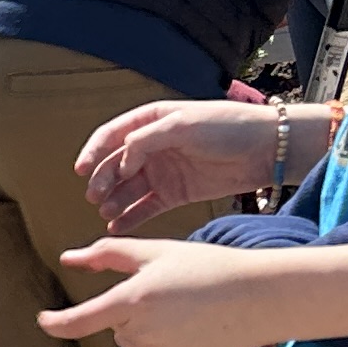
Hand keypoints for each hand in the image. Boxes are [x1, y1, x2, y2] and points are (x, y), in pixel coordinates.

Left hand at [38, 233, 288, 346]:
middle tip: (171, 293)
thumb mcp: (155, 252)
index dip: (56, 323)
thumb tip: (67, 259)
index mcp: (133, 301)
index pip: (80, 321)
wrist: (257, 298)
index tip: (42, 320)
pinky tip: (189, 331)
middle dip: (132, 310)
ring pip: (131, 345)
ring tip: (184, 312)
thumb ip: (106, 254)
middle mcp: (141, 334)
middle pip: (115, 326)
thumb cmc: (205, 267)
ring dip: (145, 330)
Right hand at [76, 100, 305, 224]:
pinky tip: (117, 225)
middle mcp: (152, 147)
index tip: (80, 171)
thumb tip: (119, 160)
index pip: (112, 135)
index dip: (93, 152)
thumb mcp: (183, 124)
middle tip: (95, 196)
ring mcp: (163, 171)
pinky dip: (130, 217)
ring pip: (127, 188)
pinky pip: (145, 207)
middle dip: (102, 180)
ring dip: (113, 200)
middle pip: (115, 165)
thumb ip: (146, 140)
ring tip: (106, 212)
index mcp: (151, 121)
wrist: (266, 149)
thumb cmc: (227, 126)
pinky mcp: (175, 193)